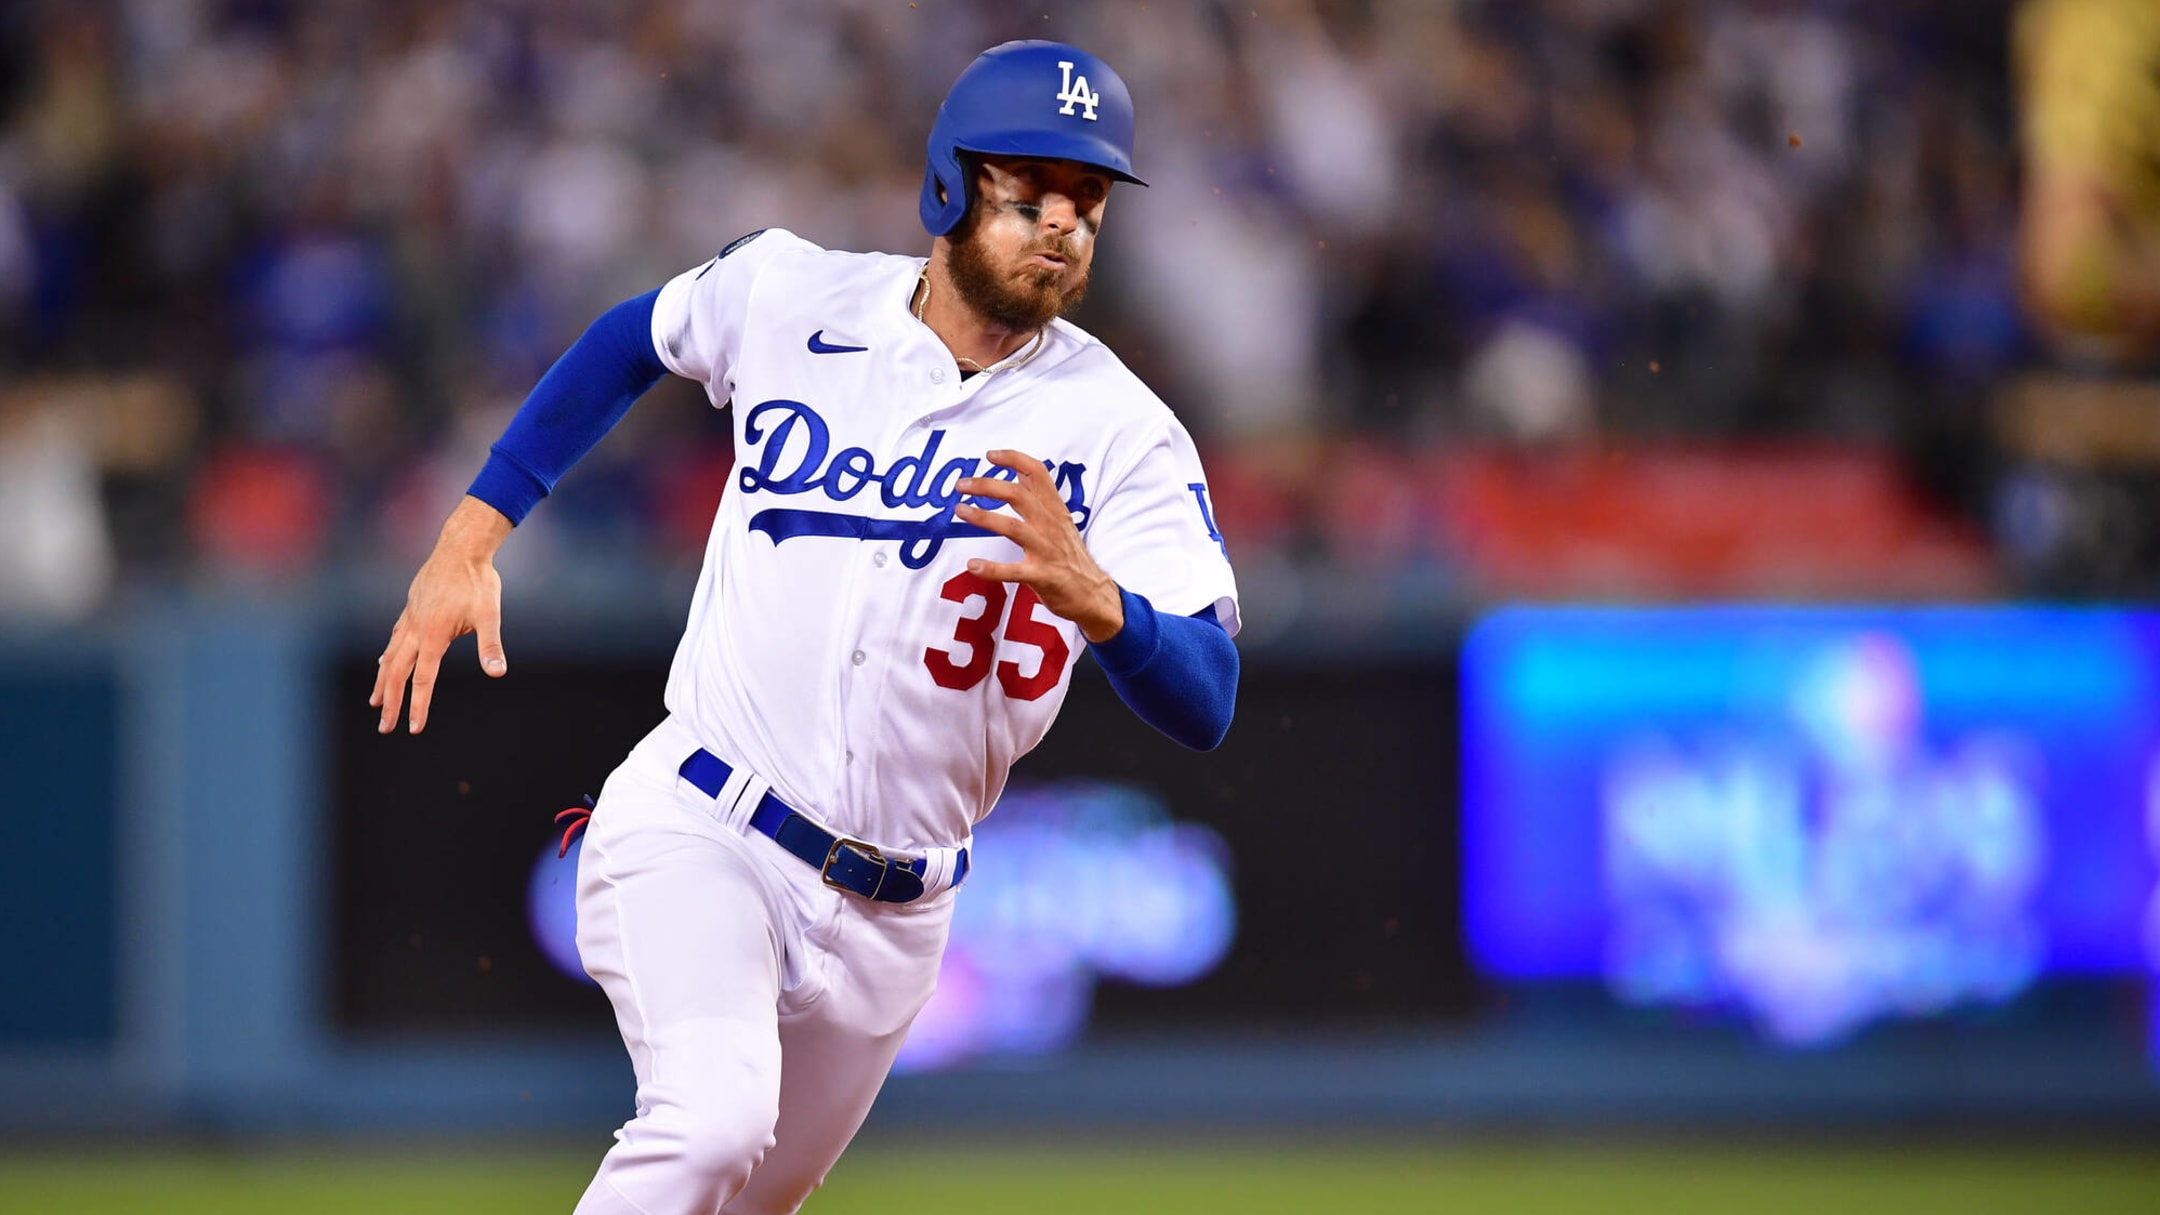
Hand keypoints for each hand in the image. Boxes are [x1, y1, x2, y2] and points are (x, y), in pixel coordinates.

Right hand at [371, 496, 513, 734]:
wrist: (461, 548)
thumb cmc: (478, 581)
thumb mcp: (490, 615)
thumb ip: (491, 646)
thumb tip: (498, 672)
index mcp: (434, 635)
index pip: (423, 679)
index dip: (418, 705)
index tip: (413, 729)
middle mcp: (416, 629)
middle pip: (397, 673)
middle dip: (390, 702)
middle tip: (385, 728)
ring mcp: (410, 618)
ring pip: (389, 656)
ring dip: (382, 682)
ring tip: (375, 703)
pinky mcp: (410, 609)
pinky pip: (394, 638)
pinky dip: (386, 656)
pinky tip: (383, 663)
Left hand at [955, 449, 1123, 642]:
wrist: (1092, 593)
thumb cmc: (1070, 557)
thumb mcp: (1060, 521)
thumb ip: (1041, 498)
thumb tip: (1019, 471)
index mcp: (1055, 510)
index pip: (1038, 473)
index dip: (1014, 459)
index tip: (990, 455)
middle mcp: (1051, 525)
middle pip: (1019, 494)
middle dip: (988, 485)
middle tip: (962, 485)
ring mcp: (1047, 550)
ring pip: (1013, 527)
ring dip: (984, 517)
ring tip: (960, 510)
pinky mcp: (1043, 576)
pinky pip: (1014, 571)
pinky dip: (992, 568)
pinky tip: (972, 565)